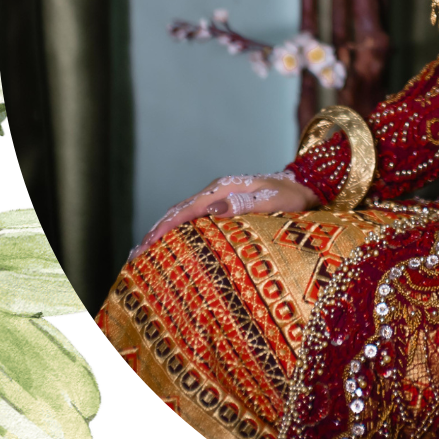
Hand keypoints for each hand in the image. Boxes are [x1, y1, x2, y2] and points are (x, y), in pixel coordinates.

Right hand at [129, 171, 321, 259]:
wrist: (304, 184)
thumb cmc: (292, 196)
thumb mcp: (273, 200)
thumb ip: (246, 203)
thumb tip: (215, 208)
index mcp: (224, 189)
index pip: (187, 210)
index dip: (165, 227)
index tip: (146, 245)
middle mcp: (217, 190)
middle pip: (178, 210)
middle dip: (155, 231)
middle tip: (134, 254)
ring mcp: (219, 195)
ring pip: (183, 212)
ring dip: (162, 229)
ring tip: (142, 250)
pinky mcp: (222, 202)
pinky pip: (193, 215)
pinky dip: (176, 227)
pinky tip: (170, 240)